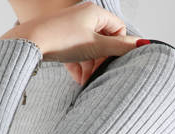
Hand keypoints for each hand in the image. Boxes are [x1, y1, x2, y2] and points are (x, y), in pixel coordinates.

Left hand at [0, 1, 143, 84]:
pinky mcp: (62, 38)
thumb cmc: (61, 39)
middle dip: (102, 61)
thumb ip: (121, 47)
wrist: (31, 42)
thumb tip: (144, 44)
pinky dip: (79, 66)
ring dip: (90, 67)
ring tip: (85, 80)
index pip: (118, 29)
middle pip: (104, 41)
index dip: (118, 47)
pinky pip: (77, 53)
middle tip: (98, 74)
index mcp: (95, 12)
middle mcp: (84, 16)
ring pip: (90, 49)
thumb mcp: (96, 45)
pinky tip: (78, 78)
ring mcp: (72, 27)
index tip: (113, 61)